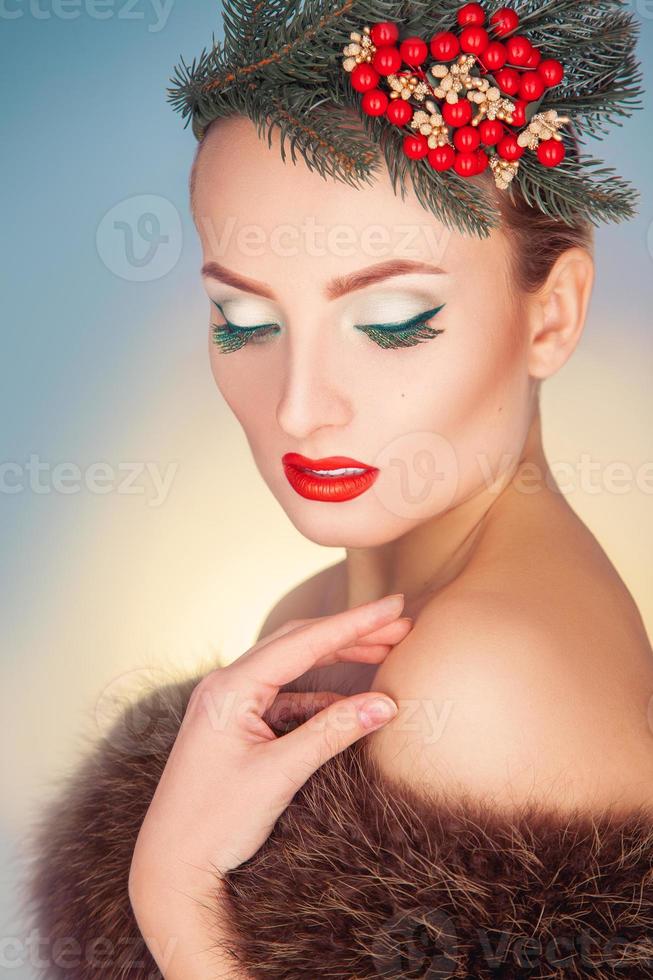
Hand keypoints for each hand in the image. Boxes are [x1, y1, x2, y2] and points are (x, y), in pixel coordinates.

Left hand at [128, 593, 411, 974]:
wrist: (171, 867)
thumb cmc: (215, 822)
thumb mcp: (280, 774)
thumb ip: (333, 732)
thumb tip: (385, 704)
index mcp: (230, 688)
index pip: (303, 642)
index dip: (354, 622)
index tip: (394, 605)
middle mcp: (226, 686)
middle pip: (298, 645)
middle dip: (350, 634)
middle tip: (400, 624)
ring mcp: (229, 704)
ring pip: (292, 668)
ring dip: (337, 660)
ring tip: (384, 650)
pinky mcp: (237, 725)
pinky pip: (285, 698)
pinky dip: (320, 695)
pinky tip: (352, 700)